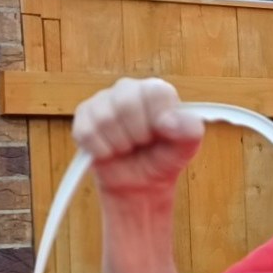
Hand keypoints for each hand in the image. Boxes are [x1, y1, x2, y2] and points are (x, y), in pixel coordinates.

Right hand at [71, 77, 203, 197]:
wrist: (138, 183)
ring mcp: (103, 100)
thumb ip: (189, 130)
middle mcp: (128, 89)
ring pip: (105, 119)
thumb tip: (169, 121)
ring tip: (127, 148)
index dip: (158, 118)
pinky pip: (86, 132)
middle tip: (142, 144)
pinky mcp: (84, 116)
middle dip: (137, 134)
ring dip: (119, 144)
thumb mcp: (186, 148)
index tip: (161, 134)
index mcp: (156, 91)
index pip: (155, 92)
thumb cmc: (162, 158)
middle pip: (126, 103)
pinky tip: (110, 152)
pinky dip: (101, 150)